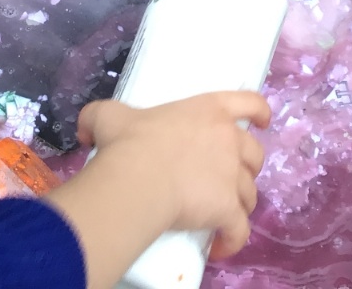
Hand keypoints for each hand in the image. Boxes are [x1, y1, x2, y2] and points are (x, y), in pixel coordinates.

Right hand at [76, 92, 269, 258]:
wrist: (137, 178)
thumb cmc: (127, 142)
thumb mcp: (108, 117)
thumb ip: (99, 118)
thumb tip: (87, 130)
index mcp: (209, 110)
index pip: (249, 103)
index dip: (260, 112)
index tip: (264, 122)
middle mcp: (228, 139)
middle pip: (254, 155)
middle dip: (247, 168)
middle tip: (229, 180)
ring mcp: (231, 175)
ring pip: (250, 194)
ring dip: (241, 204)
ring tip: (224, 217)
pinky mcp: (228, 209)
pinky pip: (240, 229)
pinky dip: (234, 240)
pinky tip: (221, 248)